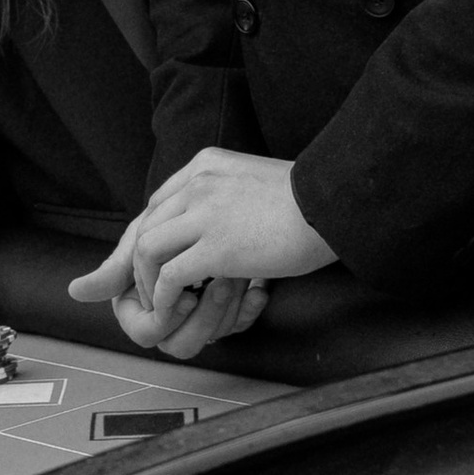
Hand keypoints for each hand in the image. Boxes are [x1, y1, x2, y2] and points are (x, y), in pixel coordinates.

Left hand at [70, 149, 333, 357]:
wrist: (338, 202)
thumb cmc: (313, 201)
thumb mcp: (258, 183)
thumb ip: (231, 195)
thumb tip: (223, 224)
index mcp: (207, 165)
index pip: (159, 202)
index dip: (147, 236)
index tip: (146, 264)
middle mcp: (198, 182)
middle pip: (145, 224)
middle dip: (135, 262)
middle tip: (142, 291)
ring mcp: (204, 212)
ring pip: (147, 249)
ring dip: (148, 281)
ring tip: (162, 302)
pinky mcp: (215, 245)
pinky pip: (170, 276)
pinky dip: (165, 297)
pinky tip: (176, 309)